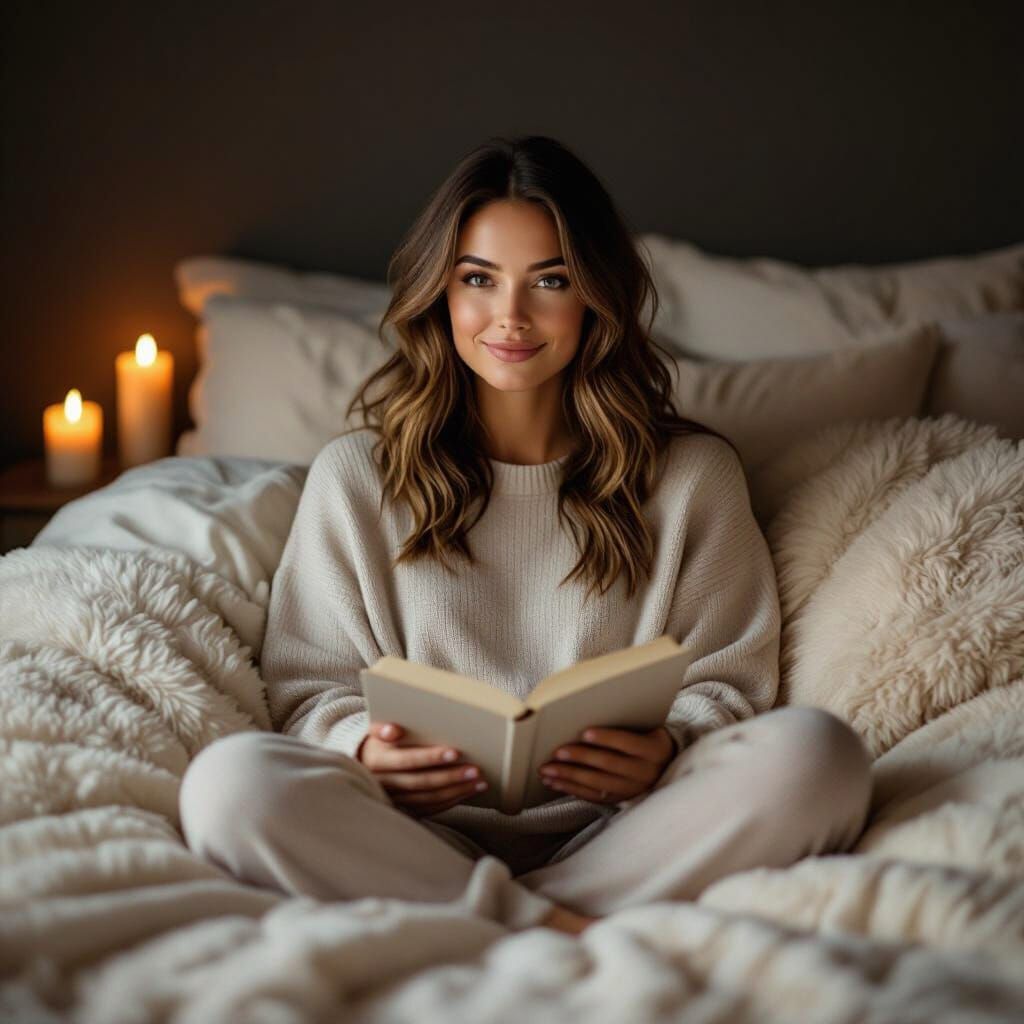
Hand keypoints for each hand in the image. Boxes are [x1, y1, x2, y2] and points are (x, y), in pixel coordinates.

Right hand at [357, 721, 487, 817]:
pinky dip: (451, 801)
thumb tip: (393, 730)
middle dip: (450, 777)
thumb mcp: (373, 730)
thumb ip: (381, 728)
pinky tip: (468, 792)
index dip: (431, 758)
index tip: (455, 752)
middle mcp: (384, 784)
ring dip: (456, 791)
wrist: (364, 765)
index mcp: (376, 761)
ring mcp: (395, 800)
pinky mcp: (404, 809)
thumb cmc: (377, 741)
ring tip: (479, 781)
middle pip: (421, 783)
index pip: (407, 761)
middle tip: (476, 769)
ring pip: (428, 798)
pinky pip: (430, 808)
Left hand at [537, 725, 675, 804]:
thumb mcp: (646, 727)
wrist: (665, 763)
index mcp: (653, 749)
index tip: (584, 732)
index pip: (628, 743)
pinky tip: (554, 782)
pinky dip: (571, 789)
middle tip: (557, 752)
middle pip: (609, 765)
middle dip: (581, 758)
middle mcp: (645, 772)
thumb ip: (624, 722)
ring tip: (547, 769)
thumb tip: (588, 711)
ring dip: (569, 776)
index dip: (607, 738)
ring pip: (598, 784)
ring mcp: (632, 789)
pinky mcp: (620, 799)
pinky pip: (593, 796)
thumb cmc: (646, 735)